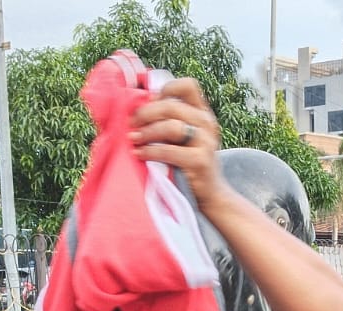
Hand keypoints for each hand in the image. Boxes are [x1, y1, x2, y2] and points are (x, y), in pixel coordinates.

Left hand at [129, 78, 232, 213]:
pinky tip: (139, 154)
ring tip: (133, 138)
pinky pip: (170, 151)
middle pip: (172, 106)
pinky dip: (150, 152)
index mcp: (203, 113)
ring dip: (147, 132)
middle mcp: (207, 123)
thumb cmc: (189, 163)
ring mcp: (206, 142)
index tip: (148, 102)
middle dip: (146, 113)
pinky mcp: (200, 161)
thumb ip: (169, 120)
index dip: (165, 89)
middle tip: (131, 123)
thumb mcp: (184, 137)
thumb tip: (136, 107)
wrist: (211, 193)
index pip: (188, 85)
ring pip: (171, 126)